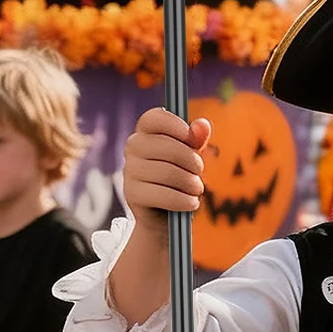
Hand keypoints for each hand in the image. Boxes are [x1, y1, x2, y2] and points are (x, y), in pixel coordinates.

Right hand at [124, 108, 211, 223]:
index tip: (191, 138)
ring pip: (168, 173)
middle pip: (167, 147)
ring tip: (196, 189)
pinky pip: (164, 195)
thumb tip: (202, 125)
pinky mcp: (132, 194)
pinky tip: (191, 203)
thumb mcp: (191, 156)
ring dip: (191, 183)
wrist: (165, 214)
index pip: (154, 118)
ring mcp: (129, 170)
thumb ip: (197, 139)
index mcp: (146, 132)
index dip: (175, 125)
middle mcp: (133, 147)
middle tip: (199, 172)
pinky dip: (184, 201)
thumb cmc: (180, 177)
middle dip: (192, 161)